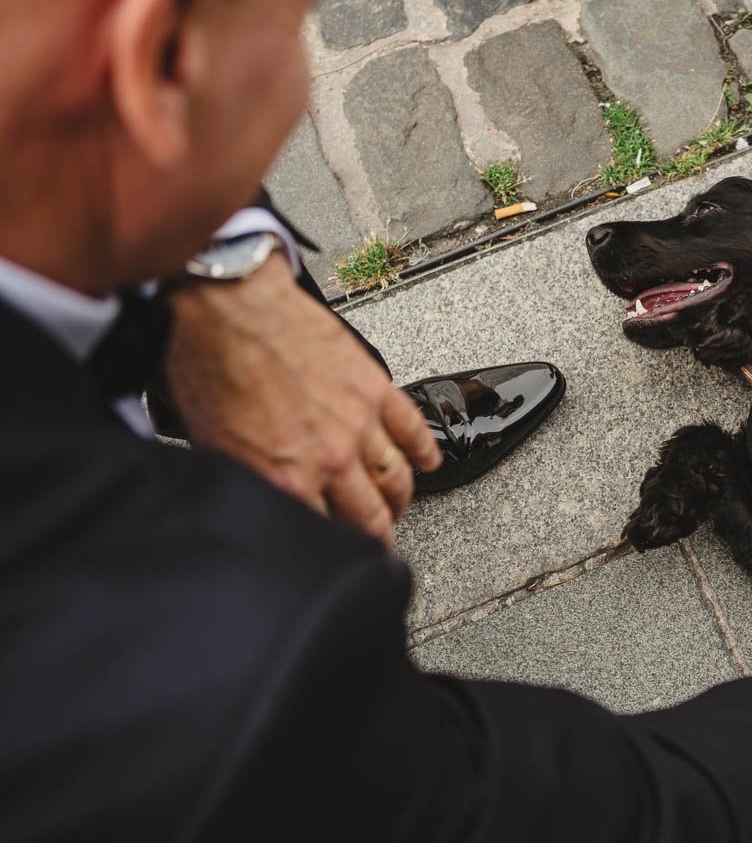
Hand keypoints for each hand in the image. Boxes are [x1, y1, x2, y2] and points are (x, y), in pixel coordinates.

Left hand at [163, 254, 441, 544]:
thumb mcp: (211, 446)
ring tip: (396, 507)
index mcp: (287, 477)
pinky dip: (425, 451)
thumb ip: (247, 483)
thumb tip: (260, 506)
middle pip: (371, 517)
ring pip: (397, 478)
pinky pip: (412, 428)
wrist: (229, 306)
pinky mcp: (374, 387)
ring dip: (399, 500)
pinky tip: (428, 463)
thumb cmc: (211, 364)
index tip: (337, 557)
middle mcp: (330, 456)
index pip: (324, 536)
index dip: (332, 553)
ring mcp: (358, 422)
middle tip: (377, 542)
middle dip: (377, 537)